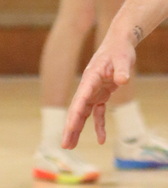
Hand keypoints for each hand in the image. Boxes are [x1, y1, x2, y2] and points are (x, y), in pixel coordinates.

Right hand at [62, 31, 135, 148]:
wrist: (120, 42)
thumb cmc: (120, 49)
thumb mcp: (123, 58)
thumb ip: (122, 70)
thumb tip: (122, 80)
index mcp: (91, 77)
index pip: (81, 98)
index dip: (75, 114)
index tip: (70, 128)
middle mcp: (89, 85)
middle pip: (77, 108)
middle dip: (70, 127)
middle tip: (65, 144)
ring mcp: (94, 90)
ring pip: (83, 113)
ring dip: (77, 128)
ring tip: (70, 145)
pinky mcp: (101, 93)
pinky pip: (97, 113)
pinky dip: (98, 125)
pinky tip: (100, 139)